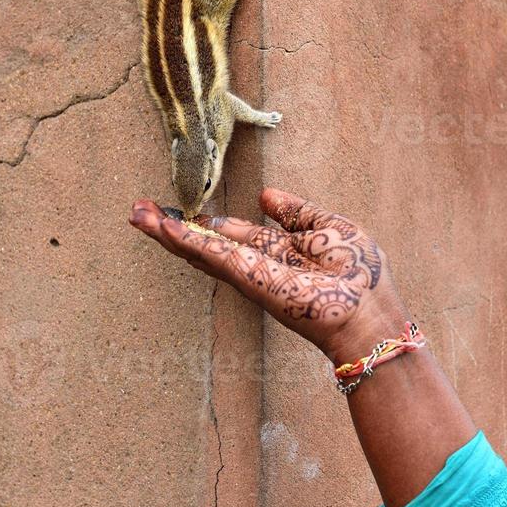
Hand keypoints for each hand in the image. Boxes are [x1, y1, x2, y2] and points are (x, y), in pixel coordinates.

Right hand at [129, 187, 409, 364]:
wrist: (369, 311)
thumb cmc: (359, 273)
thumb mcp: (328, 225)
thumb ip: (295, 211)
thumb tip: (265, 195)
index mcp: (276, 251)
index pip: (231, 234)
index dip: (206, 222)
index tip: (180, 210)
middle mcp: (256, 263)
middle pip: (205, 243)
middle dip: (172, 227)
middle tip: (139, 210)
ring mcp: (249, 272)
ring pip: (199, 249)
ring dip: (167, 232)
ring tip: (137, 215)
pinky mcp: (248, 277)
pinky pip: (210, 254)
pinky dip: (185, 239)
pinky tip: (161, 226)